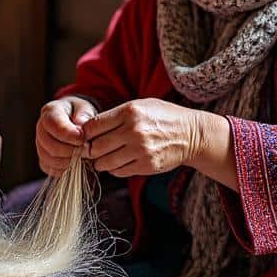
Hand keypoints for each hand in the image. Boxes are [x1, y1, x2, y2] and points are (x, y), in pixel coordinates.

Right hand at [35, 96, 96, 175]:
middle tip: (87, 150)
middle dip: (70, 150)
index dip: (67, 133)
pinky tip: (78, 164)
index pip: (52, 123)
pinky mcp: (45, 160)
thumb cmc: (81, 114)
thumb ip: (83, 115)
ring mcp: (41, 146)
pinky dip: (66, 169)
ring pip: (49, 159)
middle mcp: (41, 129)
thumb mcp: (85, 109)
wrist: (78, 124)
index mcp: (50, 112)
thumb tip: (80, 125)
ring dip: (69, 161)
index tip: (82, 139)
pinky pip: (52, 169)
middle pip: (49, 144)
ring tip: (85, 157)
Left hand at [82, 97, 207, 176]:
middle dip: (89, 150)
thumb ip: (115, 115)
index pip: (93, 126)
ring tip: (104, 157)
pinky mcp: (146, 165)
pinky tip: (119, 161)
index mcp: (130, 112)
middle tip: (91, 149)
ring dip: (100, 162)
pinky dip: (114, 168)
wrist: (191, 134)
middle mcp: (134, 131)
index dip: (84, 133)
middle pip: (95, 146)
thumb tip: (87, 129)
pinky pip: (119, 171)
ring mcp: (141, 150)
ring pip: (104, 162)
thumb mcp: (140, 105)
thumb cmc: (162, 117)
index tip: (85, 136)